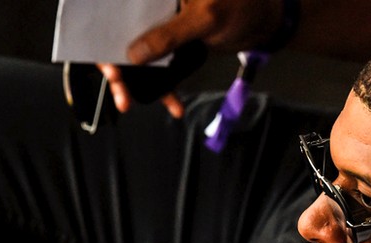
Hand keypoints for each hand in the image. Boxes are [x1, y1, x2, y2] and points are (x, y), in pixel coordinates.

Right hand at [98, 0, 282, 117]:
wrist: (265, 21)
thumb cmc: (242, 6)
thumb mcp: (205, 18)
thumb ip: (169, 35)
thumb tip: (135, 54)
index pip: (118, 10)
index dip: (105, 36)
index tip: (108, 65)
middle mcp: (153, 4)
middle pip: (121, 35)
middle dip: (117, 67)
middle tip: (120, 95)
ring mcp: (163, 24)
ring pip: (139, 54)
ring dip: (136, 81)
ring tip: (130, 104)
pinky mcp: (174, 43)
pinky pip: (160, 65)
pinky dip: (164, 86)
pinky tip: (171, 104)